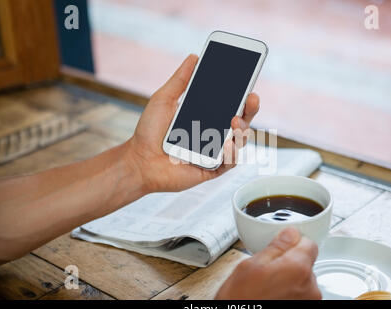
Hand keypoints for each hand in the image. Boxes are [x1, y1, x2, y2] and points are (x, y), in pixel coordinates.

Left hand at [126, 54, 259, 192]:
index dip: (243, 93)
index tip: (249, 79)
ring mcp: (215, 152)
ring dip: (242, 130)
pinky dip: (231, 154)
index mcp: (207, 116)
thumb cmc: (149, 132)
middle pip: (242, 121)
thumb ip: (180, 80)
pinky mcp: (212, 169)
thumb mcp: (164, 100)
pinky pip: (229, 162)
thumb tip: (194, 56)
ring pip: (240, 141)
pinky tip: (227, 144)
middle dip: (251, 109)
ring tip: (234, 121)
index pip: (231, 103)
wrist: (139, 160)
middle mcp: (214, 133)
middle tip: (252, 98)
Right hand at [215, 228, 321, 299]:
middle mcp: (310, 287)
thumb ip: (276, 246)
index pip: (309, 243)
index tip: (281, 246)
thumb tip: (290, 233)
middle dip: (290, 262)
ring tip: (268, 287)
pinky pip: (301, 294)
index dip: (293, 242)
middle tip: (268, 270)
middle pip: (306, 262)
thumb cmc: (240, 300)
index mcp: (298, 268)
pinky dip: (290, 293)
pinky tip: (273, 296)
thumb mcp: (251, 265)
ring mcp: (309, 301)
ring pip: (303, 279)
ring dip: (290, 279)